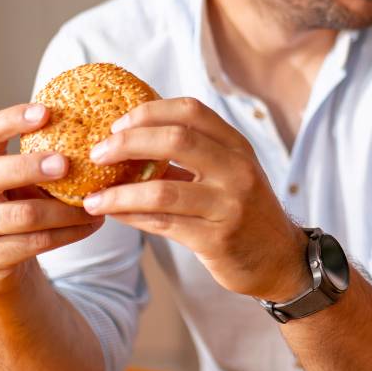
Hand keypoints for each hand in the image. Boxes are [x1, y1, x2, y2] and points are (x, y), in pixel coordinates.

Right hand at [0, 104, 104, 293]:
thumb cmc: (16, 204)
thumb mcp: (21, 178)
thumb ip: (44, 157)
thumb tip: (100, 134)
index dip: (12, 119)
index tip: (45, 111)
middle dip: (29, 167)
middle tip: (66, 163)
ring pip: (22, 215)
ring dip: (65, 210)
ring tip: (95, 203)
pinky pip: (37, 242)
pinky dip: (70, 233)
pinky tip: (92, 224)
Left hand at [79, 98, 308, 301]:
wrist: (278, 258)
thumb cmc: (244, 211)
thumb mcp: (228, 174)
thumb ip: (191, 156)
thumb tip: (129, 141)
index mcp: (237, 147)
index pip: (191, 111)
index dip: (149, 112)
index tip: (117, 123)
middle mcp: (238, 170)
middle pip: (176, 139)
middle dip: (127, 143)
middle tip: (97, 153)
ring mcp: (229, 205)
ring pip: (162, 190)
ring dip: (119, 193)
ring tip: (92, 198)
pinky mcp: (217, 239)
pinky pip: (163, 224)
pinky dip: (131, 217)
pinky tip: (113, 215)